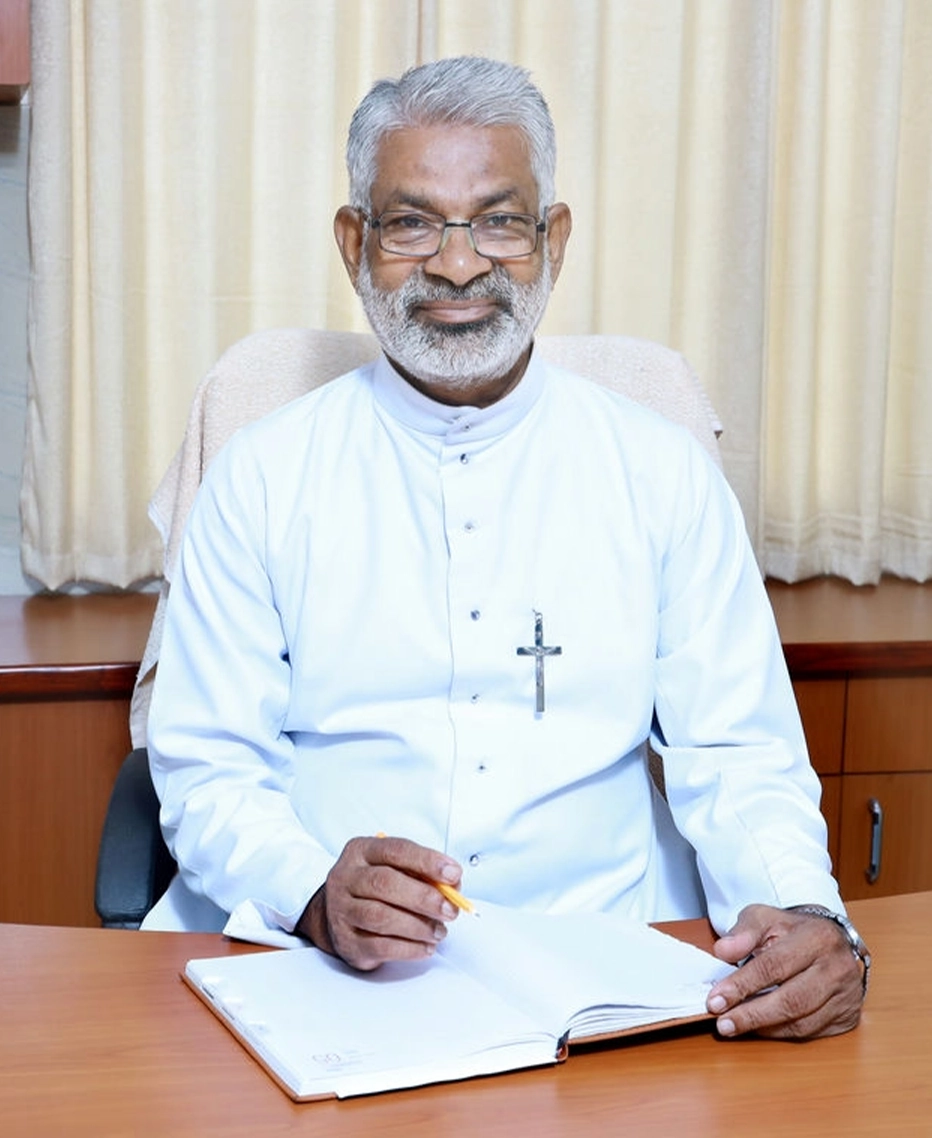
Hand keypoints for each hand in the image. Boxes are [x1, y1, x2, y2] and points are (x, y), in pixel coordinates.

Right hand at [296, 835, 462, 970]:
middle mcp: (346, 877)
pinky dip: (409, 949)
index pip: (395, 850)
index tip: (452, 874)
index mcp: (362, 851)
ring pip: (381, 917)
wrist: (337, 914)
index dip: (426, 861)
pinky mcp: (346, 942)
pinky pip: (379, 946)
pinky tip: (425, 946)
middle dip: (424, 897)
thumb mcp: (396, 869)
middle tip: (450, 910)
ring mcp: (341, 910)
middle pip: (385, 883)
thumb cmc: (374, 888)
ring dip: (418, 926)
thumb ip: (423, 873)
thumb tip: (452, 886)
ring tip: (439, 931)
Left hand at [706, 904, 864, 1039]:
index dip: (742, 985)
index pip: (774, 966)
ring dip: (764, 1028)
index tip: (716, 1000)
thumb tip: (723, 951)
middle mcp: (837, 968)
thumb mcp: (765, 918)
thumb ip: (743, 932)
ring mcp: (846, 995)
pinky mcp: (848, 1016)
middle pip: (791, 1000)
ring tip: (735, 1026)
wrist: (830, 940)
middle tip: (723, 1023)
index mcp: (818, 937)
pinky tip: (761, 1028)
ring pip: (802, 1022)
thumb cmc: (793, 931)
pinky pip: (812, 1032)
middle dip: (752, 1015)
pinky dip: (782, 1033)